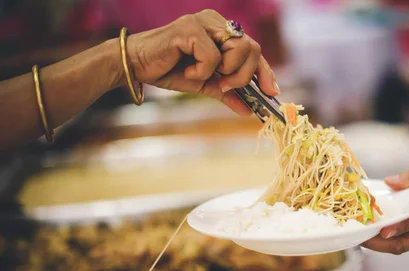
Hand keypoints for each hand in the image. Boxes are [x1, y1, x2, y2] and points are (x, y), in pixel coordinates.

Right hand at [124, 10, 278, 115]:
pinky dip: (202, 71)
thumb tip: (249, 111)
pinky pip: (212, 56)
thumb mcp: (205, 85)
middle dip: (244, 75)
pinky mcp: (189, 28)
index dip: (265, 71)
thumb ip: (227, 94)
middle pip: (252, 47)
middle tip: (226, 86)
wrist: (137, 65)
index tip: (271, 92)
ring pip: (238, 48)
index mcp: (222, 31)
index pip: (254, 49)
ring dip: (227, 72)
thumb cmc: (169, 70)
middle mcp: (215, 22)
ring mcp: (203, 22)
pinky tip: (186, 70)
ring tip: (206, 77)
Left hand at [362, 165, 408, 254]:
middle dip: (377, 241)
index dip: (400, 224)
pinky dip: (388, 239)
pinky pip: (405, 243)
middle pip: (403, 241)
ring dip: (379, 242)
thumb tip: (390, 181)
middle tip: (355, 234)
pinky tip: (372, 228)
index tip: (382, 228)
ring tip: (357, 232)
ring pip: (401, 246)